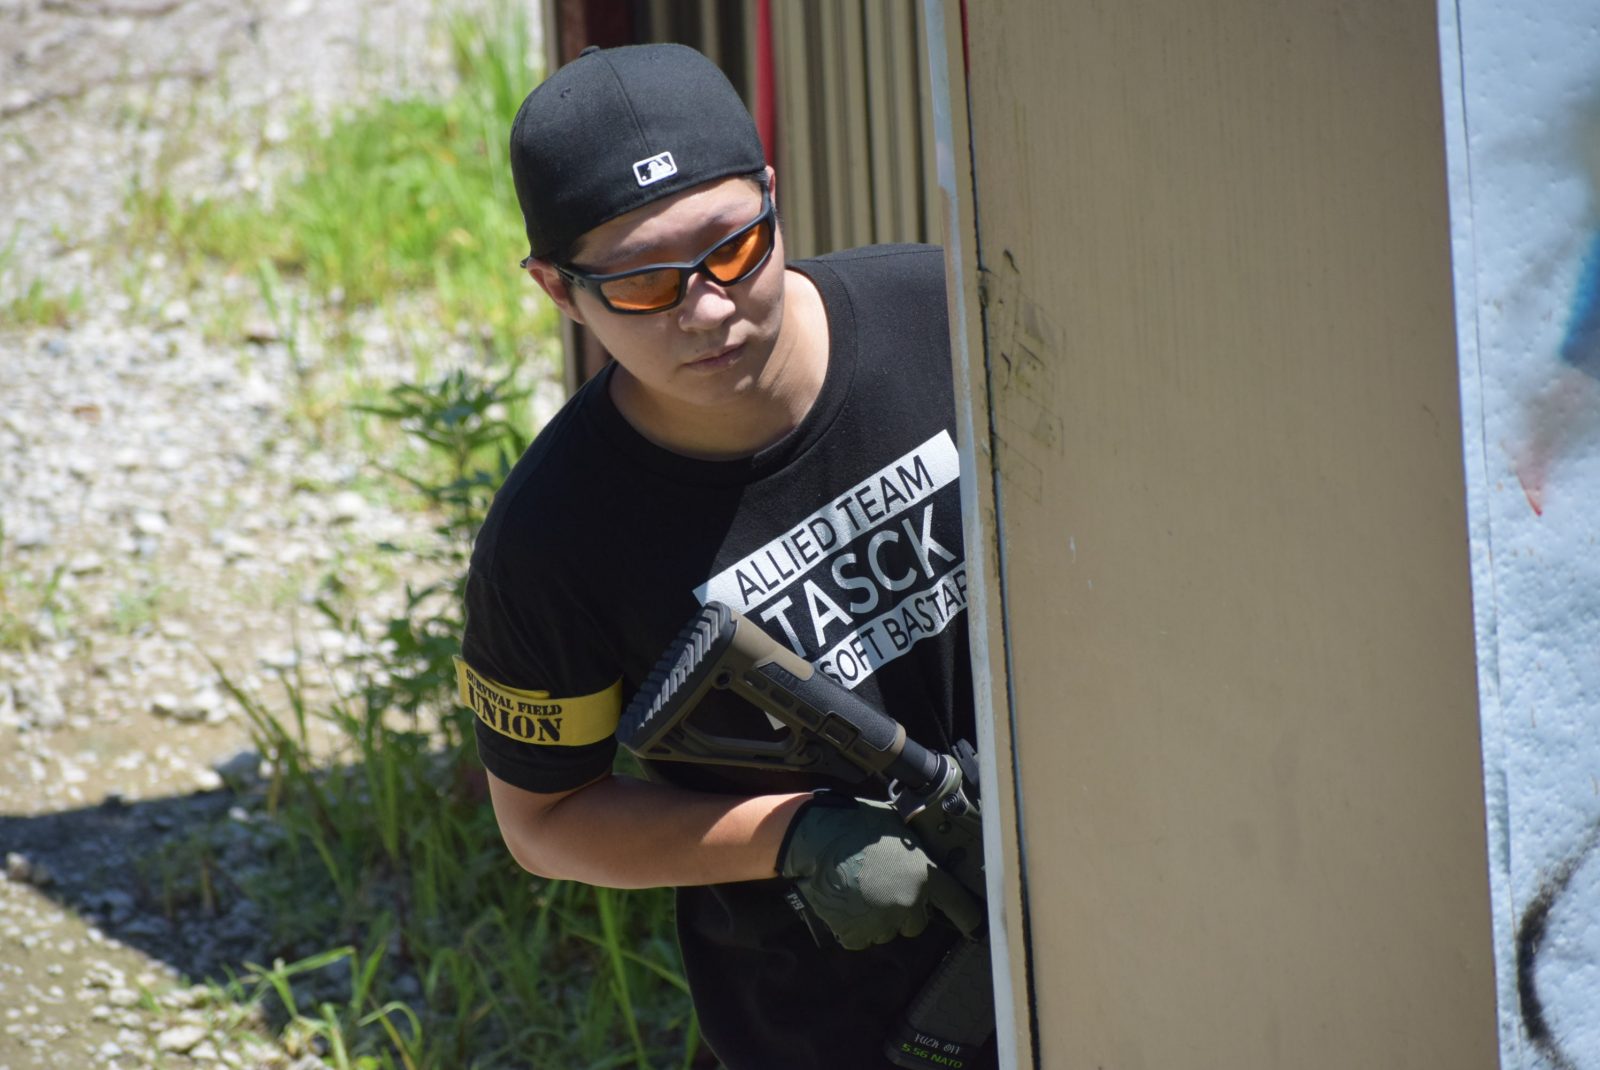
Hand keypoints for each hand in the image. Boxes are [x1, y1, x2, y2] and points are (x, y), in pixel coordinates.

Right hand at [777, 793, 980, 949]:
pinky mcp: (856, 934)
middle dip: (904, 909)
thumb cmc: (857, 826)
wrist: (817, 839)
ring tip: (860, 890)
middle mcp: (909, 903)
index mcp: (926, 876)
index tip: (976, 928)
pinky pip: (861, 938)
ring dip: (877, 918)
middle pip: (916, 923)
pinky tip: (846, 902)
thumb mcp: (900, 830)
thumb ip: (920, 855)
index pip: (959, 906)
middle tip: (882, 886)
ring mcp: (882, 922)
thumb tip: (930, 863)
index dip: (968, 918)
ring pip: (887, 931)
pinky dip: (854, 927)